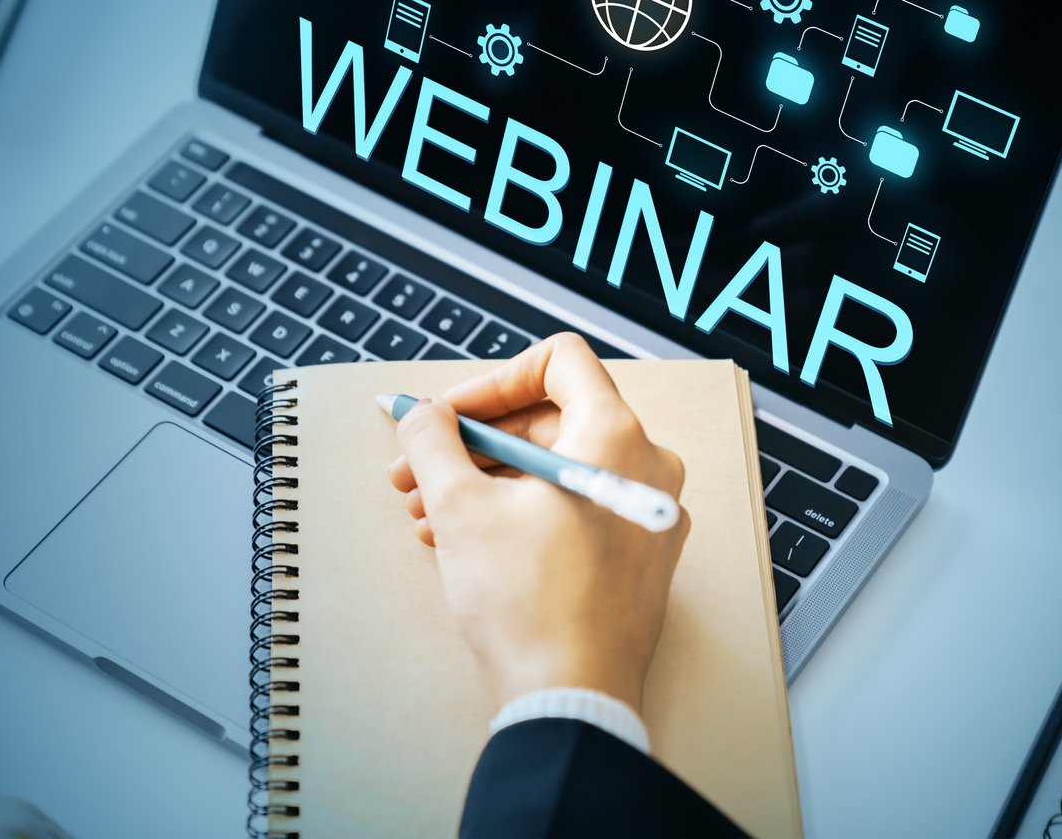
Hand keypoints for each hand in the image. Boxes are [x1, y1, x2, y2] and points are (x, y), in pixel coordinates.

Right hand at [386, 333, 690, 713]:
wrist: (569, 698)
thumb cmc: (527, 603)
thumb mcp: (459, 505)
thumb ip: (434, 440)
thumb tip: (423, 414)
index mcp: (615, 436)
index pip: (559, 362)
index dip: (492, 381)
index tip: (448, 415)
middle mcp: (645, 466)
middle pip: (551, 420)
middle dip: (473, 443)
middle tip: (415, 470)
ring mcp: (646, 514)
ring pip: (557, 469)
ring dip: (486, 481)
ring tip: (427, 516)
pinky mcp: (638, 557)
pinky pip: (576, 508)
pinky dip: (521, 512)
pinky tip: (464, 542)